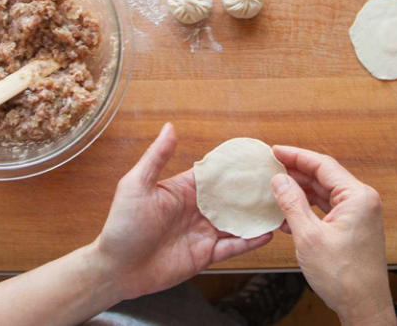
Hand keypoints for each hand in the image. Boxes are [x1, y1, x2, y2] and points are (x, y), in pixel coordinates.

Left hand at [93, 123, 272, 299]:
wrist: (116, 270)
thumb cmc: (122, 225)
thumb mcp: (136, 185)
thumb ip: (156, 157)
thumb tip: (170, 127)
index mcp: (184, 190)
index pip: (215, 175)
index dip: (235, 167)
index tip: (258, 157)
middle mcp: (197, 210)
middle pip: (232, 198)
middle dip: (253, 191)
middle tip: (280, 183)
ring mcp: (203, 233)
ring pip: (237, 223)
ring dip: (256, 216)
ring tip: (280, 207)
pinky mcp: (204, 255)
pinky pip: (232, 248)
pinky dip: (249, 242)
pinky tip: (266, 234)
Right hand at [270, 146, 395, 325]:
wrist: (363, 306)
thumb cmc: (344, 276)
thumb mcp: (309, 237)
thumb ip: (292, 204)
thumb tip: (279, 180)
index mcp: (357, 197)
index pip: (323, 165)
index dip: (296, 156)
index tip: (275, 151)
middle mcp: (362, 201)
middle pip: (324, 177)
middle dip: (297, 173)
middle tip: (271, 169)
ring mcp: (359, 214)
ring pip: (325, 193)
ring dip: (301, 193)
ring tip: (276, 191)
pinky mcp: (353, 227)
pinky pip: (328, 209)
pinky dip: (308, 209)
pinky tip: (288, 215)